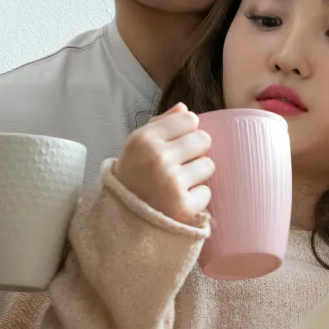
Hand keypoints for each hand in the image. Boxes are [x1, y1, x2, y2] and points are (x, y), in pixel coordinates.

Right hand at [113, 103, 213, 224]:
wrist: (120, 220)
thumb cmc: (132, 178)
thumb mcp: (137, 147)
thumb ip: (160, 124)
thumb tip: (185, 108)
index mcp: (144, 139)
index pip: (189, 119)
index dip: (188, 131)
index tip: (179, 142)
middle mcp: (158, 157)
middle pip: (203, 140)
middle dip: (196, 151)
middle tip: (181, 164)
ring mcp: (172, 182)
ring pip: (208, 165)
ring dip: (198, 175)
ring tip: (179, 183)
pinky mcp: (184, 206)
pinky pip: (206, 192)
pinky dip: (196, 198)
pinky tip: (179, 200)